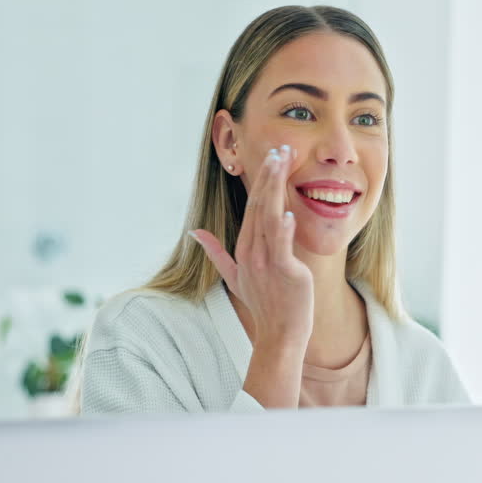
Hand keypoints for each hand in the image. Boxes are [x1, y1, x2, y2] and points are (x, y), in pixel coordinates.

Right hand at [192, 145, 313, 350]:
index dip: (261, 180)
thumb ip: (214, 252)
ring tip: (282, 163)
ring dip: (275, 188)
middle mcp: (252, 251)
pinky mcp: (284, 272)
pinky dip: (283, 229)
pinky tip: (287, 211)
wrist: (278, 335)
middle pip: (258, 205)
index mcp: (243, 248)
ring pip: (269, 217)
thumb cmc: (264, 305)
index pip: (252, 206)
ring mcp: (266, 261)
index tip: (272, 156)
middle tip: (279, 147)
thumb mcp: (234, 276)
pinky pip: (281, 247)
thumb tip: (194, 232)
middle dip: (269, 175)